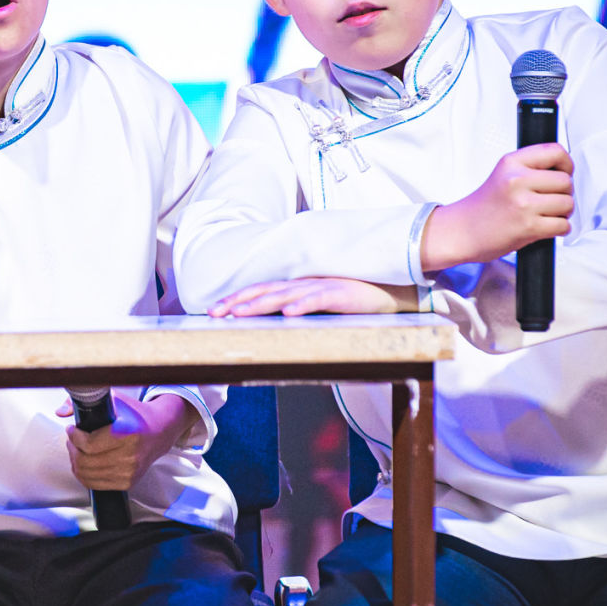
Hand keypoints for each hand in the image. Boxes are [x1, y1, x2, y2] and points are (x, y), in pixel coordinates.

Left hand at [61, 392, 194, 491]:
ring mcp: (129, 472)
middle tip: (72, 440)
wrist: (159, 432)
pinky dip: (84, 475)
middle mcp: (130, 456)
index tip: (71, 429)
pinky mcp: (127, 482)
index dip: (74, 436)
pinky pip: (95, 484)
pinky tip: (84, 463)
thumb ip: (85, 402)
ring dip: (75, 462)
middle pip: (85, 461)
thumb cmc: (136, 416)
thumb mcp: (114, 401)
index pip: (89, 444)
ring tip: (77, 450)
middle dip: (72, 449)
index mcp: (127, 434)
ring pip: (87, 474)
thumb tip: (61, 411)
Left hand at [208, 278, 415, 317]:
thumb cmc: (356, 298)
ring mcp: (322, 286)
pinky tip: (288, 313)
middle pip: (264, 291)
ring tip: (239, 314)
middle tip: (214, 313)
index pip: (261, 291)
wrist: (393, 288)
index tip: (214, 311)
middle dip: (237, 302)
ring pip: (285, 294)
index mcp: (298, 286)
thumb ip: (299, 309)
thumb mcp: (321, 304)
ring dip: (260, 304)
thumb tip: (275, 322)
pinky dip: (302, 305)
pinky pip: (319, 298)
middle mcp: (305, 283)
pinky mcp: (342, 292)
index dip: (236, 299)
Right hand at [421, 144, 573, 271]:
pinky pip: (563, 225)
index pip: (556, 152)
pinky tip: (545, 228)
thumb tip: (565, 171)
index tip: (564, 173)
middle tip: (550, 201)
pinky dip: (559, 229)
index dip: (567, 164)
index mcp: (511, 162)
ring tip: (545, 215)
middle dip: (564, 194)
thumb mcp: (502, 175)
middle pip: (566, 181)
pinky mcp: (528, 226)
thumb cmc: (482, 207)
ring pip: (568, 204)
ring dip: (562, 213)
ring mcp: (523, 204)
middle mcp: (517, 180)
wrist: (461, 231)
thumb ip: (530, 168)